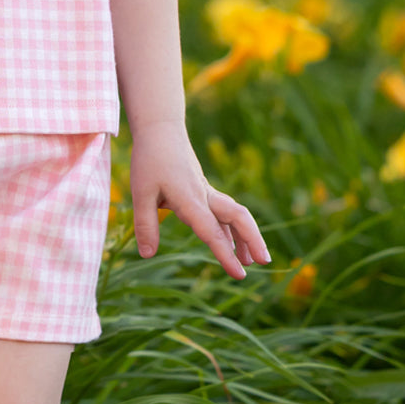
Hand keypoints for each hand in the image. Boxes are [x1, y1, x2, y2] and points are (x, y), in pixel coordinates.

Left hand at [129, 121, 270, 279]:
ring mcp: (207, 192)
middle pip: (237, 217)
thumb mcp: (140, 192)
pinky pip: (223, 211)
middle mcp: (204, 196)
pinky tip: (232, 243)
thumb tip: (148, 255)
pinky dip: (231, 228)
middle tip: (264, 262)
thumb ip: (144, 224)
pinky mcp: (204, 190)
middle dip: (253, 239)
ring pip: (235, 214)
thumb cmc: (149, 159)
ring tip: (252, 260)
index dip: (226, 255)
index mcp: (189, 199)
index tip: (239, 275)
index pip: (211, 232)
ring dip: (246, 236)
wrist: (161, 128)